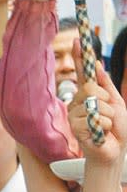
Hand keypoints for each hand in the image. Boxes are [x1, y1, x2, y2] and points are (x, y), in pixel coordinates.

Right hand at [67, 42, 126, 169]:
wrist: (115, 151)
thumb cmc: (117, 128)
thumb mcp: (116, 102)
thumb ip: (106, 85)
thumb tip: (98, 64)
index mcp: (88, 94)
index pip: (83, 72)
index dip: (80, 56)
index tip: (78, 40)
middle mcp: (78, 102)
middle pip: (89, 87)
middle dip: (106, 99)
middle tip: (110, 113)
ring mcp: (75, 115)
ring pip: (94, 104)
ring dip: (108, 116)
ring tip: (107, 126)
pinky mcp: (76, 127)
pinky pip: (93, 118)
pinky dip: (104, 125)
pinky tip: (102, 133)